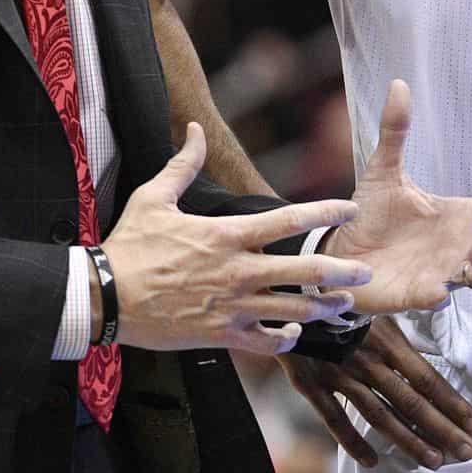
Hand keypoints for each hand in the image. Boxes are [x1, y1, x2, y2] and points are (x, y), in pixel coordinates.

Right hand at [104, 122, 372, 354]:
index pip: (288, 219)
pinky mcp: (220, 335)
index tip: (351, 207)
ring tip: (344, 305)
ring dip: (323, 309)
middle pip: (303, 272)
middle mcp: (236, 272)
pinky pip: (264, 343)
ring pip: (291, 311)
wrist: (105, 297)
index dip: (325, 211)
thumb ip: (183, 164)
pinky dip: (285, 340)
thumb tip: (195, 129)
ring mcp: (231, 307)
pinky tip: (296, 334)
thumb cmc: (130, 245)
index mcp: (226, 235)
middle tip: (367, 270)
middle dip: (341, 271)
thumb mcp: (154, 197)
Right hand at [278, 314, 471, 470]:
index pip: (427, 379)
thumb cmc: (341, 297)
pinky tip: (372, 461)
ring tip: (433, 461)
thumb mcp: (377, 305)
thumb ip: (401, 329)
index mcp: (387, 340)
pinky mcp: (312, 384)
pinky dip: (353, 442)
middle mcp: (367, 361)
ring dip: (408, 441)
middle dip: (442, 430)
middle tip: (467, 452)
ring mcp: (339, 375)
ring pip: (380, 415)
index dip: (453, 404)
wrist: (290, 291)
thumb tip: (437, 336)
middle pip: (411, 402)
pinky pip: (335, 419)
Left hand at [326, 79, 471, 315]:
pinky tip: (439, 290)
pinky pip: (435, 299)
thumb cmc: (371, 212)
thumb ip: (395, 131)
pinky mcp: (415, 294)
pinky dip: (439, 296)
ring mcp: (441, 272)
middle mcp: (457, 245)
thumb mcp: (383, 169)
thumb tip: (398, 84)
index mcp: (457, 215)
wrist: (340, 248)